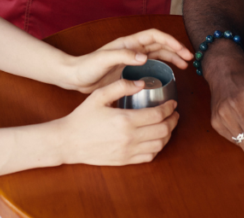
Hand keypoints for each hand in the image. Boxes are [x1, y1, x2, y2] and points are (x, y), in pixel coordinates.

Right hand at [55, 79, 179, 165]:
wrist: (69, 142)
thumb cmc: (82, 117)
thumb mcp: (99, 95)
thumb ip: (121, 86)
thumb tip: (141, 84)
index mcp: (125, 120)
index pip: (158, 115)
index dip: (169, 108)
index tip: (172, 103)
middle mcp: (130, 138)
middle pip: (163, 130)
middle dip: (173, 121)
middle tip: (174, 113)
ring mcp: (128, 151)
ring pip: (159, 145)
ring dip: (168, 134)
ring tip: (168, 125)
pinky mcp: (125, 161)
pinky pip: (149, 157)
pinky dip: (158, 148)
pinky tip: (156, 139)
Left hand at [65, 29, 193, 92]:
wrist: (75, 77)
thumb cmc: (87, 67)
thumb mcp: (104, 60)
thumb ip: (123, 56)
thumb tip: (145, 57)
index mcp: (128, 43)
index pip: (154, 36)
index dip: (170, 41)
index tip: (182, 50)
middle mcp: (132, 49)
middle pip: (159, 44)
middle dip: (176, 49)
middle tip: (190, 59)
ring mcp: (131, 59)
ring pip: (157, 54)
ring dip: (171, 57)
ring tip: (184, 66)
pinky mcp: (129, 70)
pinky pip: (150, 66)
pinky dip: (162, 67)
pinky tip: (167, 76)